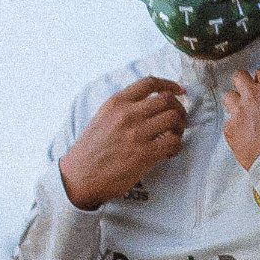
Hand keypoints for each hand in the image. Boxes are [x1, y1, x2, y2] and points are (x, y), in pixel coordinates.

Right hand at [60, 76, 185, 208]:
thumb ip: (123, 108)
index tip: (180, 91)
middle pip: (167, 99)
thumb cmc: (91, 150)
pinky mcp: (145, 154)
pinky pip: (174, 142)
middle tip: (178, 120)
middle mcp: (128, 114)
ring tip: (174, 136)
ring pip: (174, 118)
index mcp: (117, 103)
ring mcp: (137, 133)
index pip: (149, 83)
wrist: (80, 176)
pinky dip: (177, 145)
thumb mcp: (102, 118)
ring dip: (180, 126)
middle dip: (179, 108)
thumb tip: (148, 104)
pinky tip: (169, 152)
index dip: (169, 85)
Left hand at [221, 66, 259, 168]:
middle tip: (249, 95)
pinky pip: (228, 123)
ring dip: (235, 103)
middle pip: (239, 77)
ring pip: (229, 97)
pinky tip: (244, 136)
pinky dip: (235, 128)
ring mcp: (239, 112)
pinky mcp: (230, 129)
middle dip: (243, 84)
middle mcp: (252, 96)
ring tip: (244, 115)